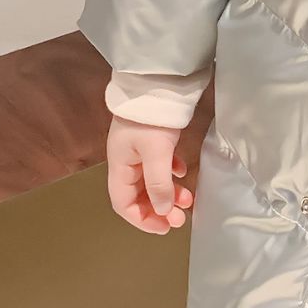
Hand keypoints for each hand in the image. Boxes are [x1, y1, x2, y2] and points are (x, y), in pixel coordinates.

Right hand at [106, 115, 194, 234]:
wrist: (157, 80)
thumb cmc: (151, 118)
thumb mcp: (156, 152)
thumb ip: (159, 184)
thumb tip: (163, 211)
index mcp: (119, 166)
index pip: (123, 203)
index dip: (141, 220)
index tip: (164, 228)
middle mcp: (126, 159)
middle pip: (139, 194)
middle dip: (159, 208)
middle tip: (181, 217)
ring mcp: (139, 148)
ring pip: (152, 179)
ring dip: (169, 191)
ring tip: (189, 198)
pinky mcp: (153, 137)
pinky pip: (161, 163)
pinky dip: (172, 171)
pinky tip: (184, 171)